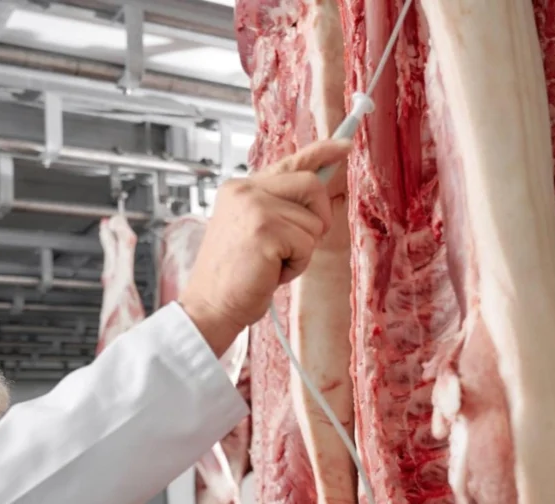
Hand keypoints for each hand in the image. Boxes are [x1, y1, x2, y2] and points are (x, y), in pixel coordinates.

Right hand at [180, 138, 352, 356]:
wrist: (210, 307)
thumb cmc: (234, 277)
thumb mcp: (253, 231)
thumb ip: (278, 208)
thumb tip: (317, 192)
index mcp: (241, 188)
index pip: (289, 162)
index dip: (322, 151)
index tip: (345, 145)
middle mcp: (246, 191)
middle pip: (311, 184)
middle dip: (319, 217)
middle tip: (300, 245)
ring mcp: (255, 208)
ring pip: (313, 222)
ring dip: (301, 251)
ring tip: (271, 264)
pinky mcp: (266, 231)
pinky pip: (307, 245)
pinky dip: (296, 266)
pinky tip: (271, 273)